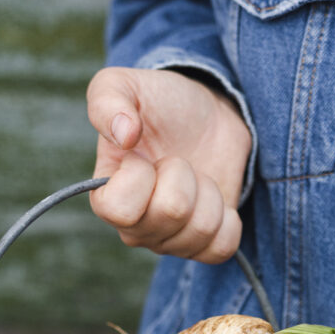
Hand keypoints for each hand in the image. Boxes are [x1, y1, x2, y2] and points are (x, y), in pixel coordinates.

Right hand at [87, 67, 252, 262]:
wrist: (206, 115)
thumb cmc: (160, 103)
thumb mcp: (126, 85)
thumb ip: (108, 101)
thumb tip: (124, 136)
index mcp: (107, 199)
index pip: (120, 210)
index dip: (140, 176)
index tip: (142, 153)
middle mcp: (135, 229)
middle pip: (170, 214)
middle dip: (184, 174)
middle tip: (177, 160)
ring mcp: (171, 241)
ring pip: (200, 230)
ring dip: (208, 192)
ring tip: (195, 175)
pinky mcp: (205, 245)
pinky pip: (222, 248)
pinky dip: (227, 219)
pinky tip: (214, 198)